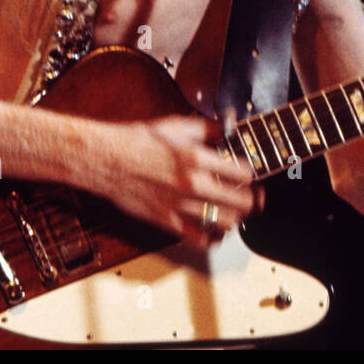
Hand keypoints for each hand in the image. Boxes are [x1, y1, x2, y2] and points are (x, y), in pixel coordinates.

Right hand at [84, 115, 259, 249]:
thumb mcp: (176, 125)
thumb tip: (228, 127)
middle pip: (240, 201)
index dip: (251, 174)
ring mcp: (180, 205)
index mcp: (196, 157)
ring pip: (224, 222)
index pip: (242, 172)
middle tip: (255, 198)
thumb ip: (207, 128)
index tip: (250, 174)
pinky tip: (216, 232)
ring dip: (237, 219)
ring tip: (238, 213)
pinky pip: (198, 239)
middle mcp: (192, 183)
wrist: (107, 159)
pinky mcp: (167, 220)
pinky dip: (212, 239)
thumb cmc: (138, 140)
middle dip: (252, 200)